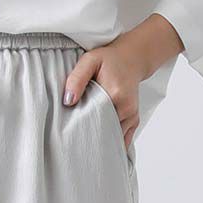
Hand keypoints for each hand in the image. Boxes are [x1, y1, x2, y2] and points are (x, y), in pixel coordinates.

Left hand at [61, 16, 183, 151]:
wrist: (132, 59)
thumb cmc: (109, 59)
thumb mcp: (89, 61)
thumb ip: (77, 79)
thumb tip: (68, 100)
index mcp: (115, 94)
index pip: (95, 120)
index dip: (82, 127)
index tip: (70, 132)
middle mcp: (127, 108)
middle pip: (105, 132)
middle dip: (90, 137)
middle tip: (75, 140)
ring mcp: (132, 116)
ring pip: (113, 137)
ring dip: (100, 140)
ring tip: (86, 140)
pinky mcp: (133, 120)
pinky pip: (122, 139)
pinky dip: (111, 142)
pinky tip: (100, 143)